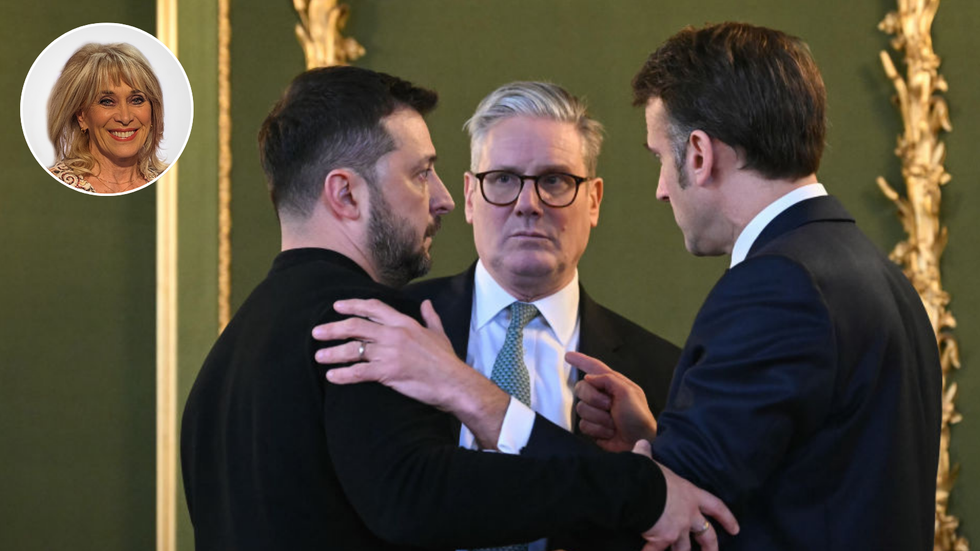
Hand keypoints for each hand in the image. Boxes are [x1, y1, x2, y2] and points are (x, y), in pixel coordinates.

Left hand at [312, 298, 509, 447]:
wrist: (454, 382)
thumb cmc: (446, 360)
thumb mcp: (439, 334)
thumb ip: (430, 317)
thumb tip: (427, 303)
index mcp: (405, 323)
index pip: (374, 307)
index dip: (353, 305)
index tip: (337, 306)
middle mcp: (394, 334)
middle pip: (356, 326)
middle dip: (333, 328)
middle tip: (317, 332)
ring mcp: (390, 353)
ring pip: (354, 349)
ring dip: (333, 353)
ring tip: (319, 356)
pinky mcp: (388, 373)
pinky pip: (359, 372)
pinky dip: (343, 375)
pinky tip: (332, 377)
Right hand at [568, 351, 657, 451]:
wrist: (640, 442)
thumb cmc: (638, 416)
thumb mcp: (628, 392)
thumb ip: (608, 380)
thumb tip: (588, 378)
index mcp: (613, 383)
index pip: (594, 367)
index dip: (581, 361)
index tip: (568, 356)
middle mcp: (603, 395)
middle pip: (581, 388)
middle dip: (594, 399)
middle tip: (610, 406)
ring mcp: (596, 411)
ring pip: (581, 409)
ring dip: (599, 418)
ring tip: (614, 423)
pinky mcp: (593, 427)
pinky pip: (583, 425)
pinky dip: (598, 430)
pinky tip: (609, 432)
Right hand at [632, 440, 738, 550]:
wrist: (639, 489)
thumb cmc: (648, 474)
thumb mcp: (650, 463)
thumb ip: (647, 454)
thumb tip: (642, 444)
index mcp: (690, 494)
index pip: (715, 506)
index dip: (727, 518)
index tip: (735, 530)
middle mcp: (689, 515)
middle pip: (706, 534)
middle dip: (710, 546)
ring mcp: (677, 529)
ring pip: (683, 548)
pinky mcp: (662, 539)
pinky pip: (655, 550)